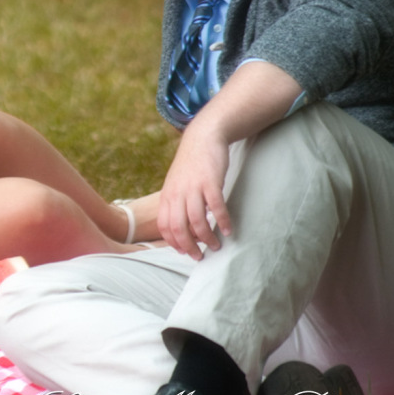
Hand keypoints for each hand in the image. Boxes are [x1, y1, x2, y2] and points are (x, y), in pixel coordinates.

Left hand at [156, 118, 232, 259]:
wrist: (202, 138)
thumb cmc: (191, 165)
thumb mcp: (176, 184)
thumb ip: (176, 203)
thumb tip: (183, 226)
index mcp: (168, 196)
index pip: (165, 226)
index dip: (174, 242)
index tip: (184, 252)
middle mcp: (177, 194)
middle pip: (179, 228)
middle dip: (189, 247)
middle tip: (199, 257)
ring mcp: (193, 188)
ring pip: (197, 221)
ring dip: (207, 238)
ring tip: (216, 245)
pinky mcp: (210, 182)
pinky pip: (216, 207)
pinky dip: (222, 221)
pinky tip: (228, 230)